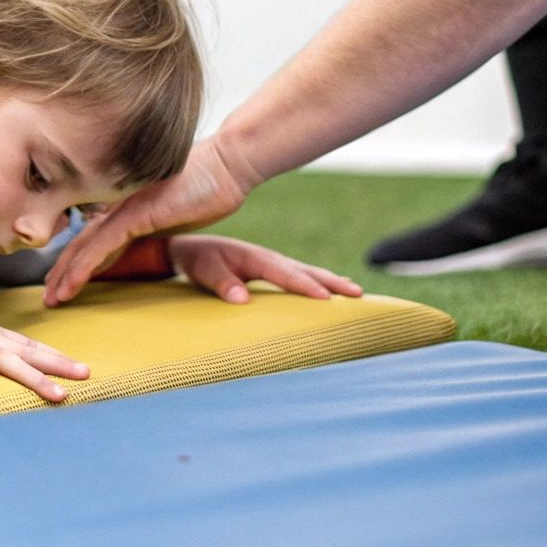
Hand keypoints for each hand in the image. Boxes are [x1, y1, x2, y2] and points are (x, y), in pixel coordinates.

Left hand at [44, 134, 254, 305]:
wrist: (227, 165)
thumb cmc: (208, 188)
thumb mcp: (175, 213)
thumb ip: (155, 225)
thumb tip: (150, 235)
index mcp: (127, 207)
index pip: (92, 238)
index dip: (75, 262)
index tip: (62, 284)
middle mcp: (119, 206)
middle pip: (81, 243)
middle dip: (62, 272)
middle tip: (49, 297)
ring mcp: (125, 208)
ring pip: (86, 246)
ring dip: (66, 275)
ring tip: (54, 299)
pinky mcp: (135, 213)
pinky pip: (103, 244)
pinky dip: (84, 265)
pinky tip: (72, 283)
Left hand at [168, 234, 362, 302]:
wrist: (189, 247)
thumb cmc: (196, 259)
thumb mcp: (202, 270)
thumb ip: (222, 283)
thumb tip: (242, 300)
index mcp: (254, 257)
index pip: (285, 275)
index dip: (306, 287)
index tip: (327, 299)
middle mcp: (268, 258)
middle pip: (305, 270)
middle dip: (331, 282)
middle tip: (357, 293)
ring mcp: (271, 262)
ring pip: (306, 271)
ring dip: (331, 281)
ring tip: (356, 292)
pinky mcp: (271, 268)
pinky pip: (300, 275)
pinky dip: (319, 280)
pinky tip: (335, 288)